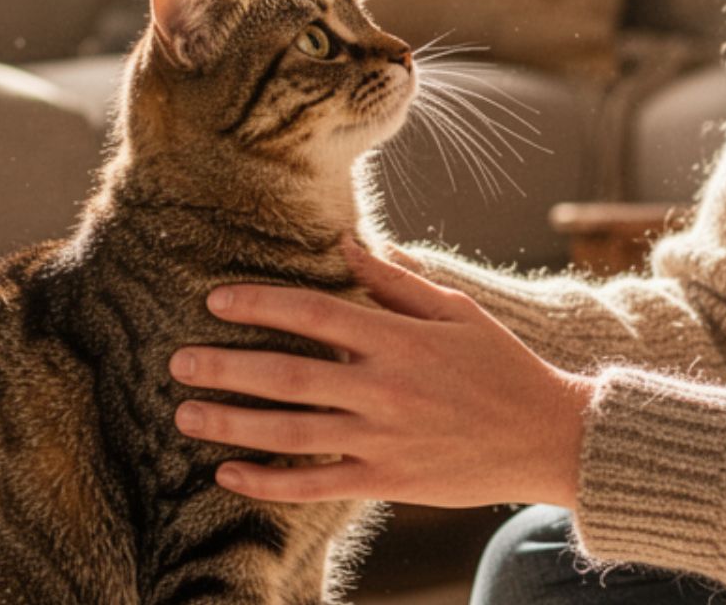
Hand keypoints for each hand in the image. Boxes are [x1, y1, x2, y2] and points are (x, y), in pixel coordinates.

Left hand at [170, 237, 592, 508]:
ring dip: (231, 424)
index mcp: (398, 339)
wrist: (548, 438)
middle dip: (227, 368)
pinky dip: (267, 481)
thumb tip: (344, 241)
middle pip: (289, 376)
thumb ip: (394, 281)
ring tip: (185, 413)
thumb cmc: (500, 365)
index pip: (315, 314)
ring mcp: (383, 438)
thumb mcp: (455, 311)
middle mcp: (384, 388)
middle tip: (177, 362)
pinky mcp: (386, 479)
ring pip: (291, 433)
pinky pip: (315, 484)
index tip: (216, 299)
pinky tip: (227, 472)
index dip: (261, 304)